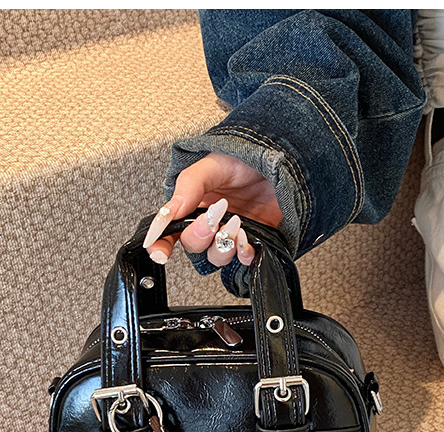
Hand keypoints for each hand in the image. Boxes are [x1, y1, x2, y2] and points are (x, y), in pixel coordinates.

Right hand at [142, 153, 282, 266]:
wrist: (285, 160)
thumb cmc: (248, 158)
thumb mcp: (214, 164)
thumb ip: (189, 186)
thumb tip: (170, 212)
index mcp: (194, 204)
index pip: (171, 230)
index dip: (161, 244)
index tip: (158, 252)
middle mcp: (211, 223)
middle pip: (193, 246)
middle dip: (198, 237)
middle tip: (211, 221)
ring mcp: (232, 234)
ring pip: (217, 257)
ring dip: (223, 246)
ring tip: (236, 224)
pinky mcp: (255, 242)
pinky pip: (243, 260)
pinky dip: (243, 254)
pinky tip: (247, 239)